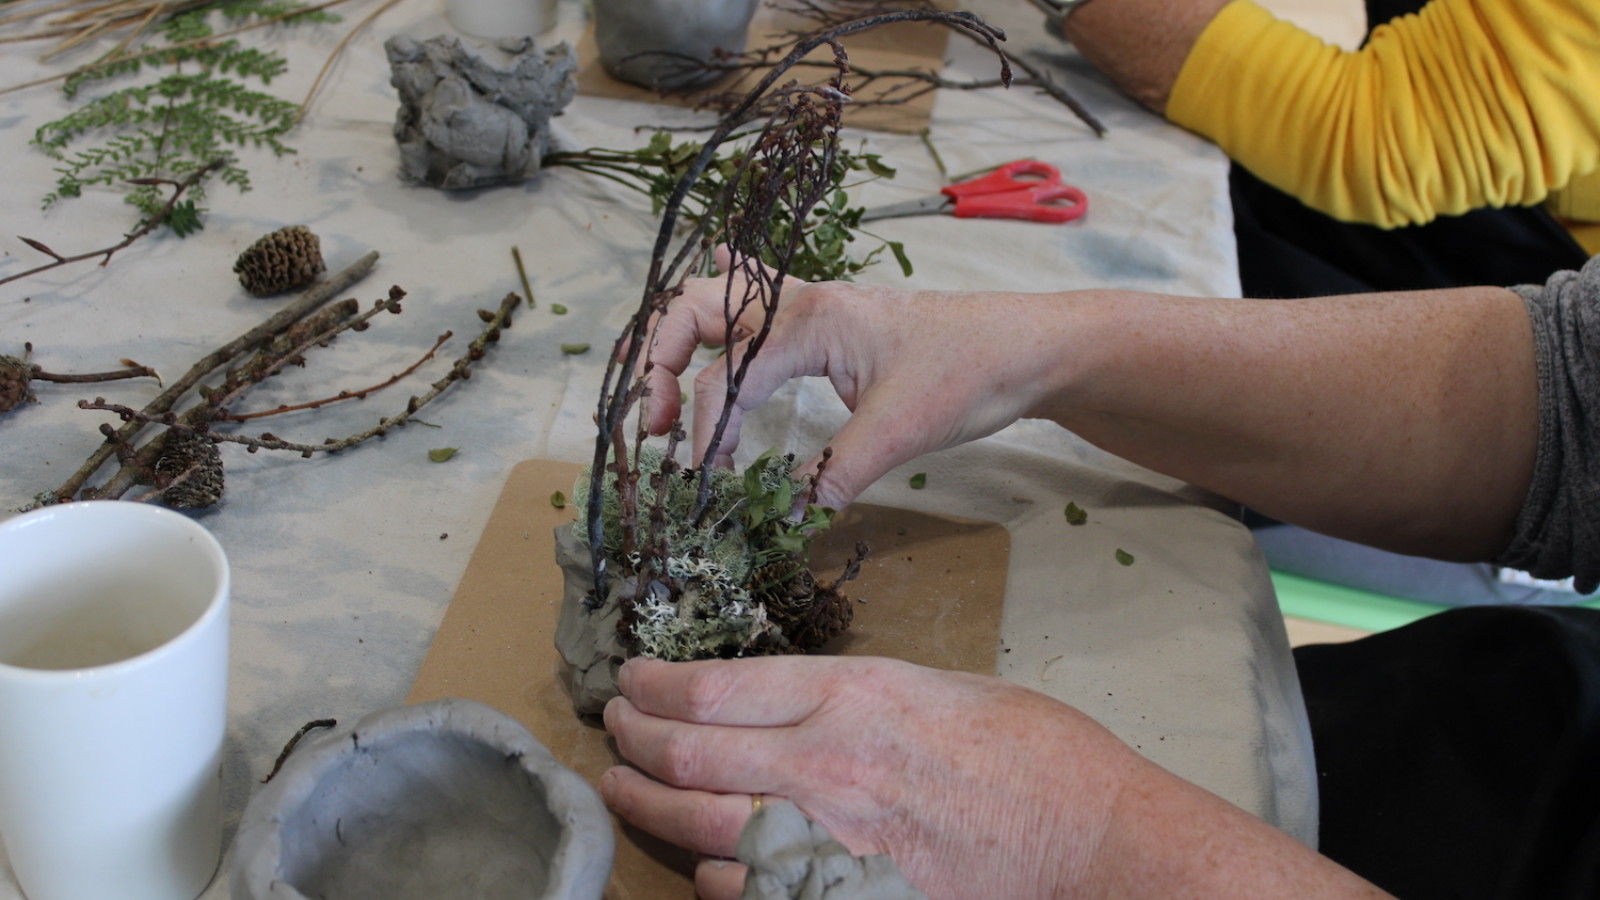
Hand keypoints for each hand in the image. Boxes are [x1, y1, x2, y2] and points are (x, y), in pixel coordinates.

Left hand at [599, 654, 1143, 898]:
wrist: (1095, 845)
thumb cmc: (1039, 757)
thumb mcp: (944, 688)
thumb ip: (860, 695)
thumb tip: (799, 700)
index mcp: (853, 696)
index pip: (716, 688)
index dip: (657, 685)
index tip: (633, 681)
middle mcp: (826, 766)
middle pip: (688, 755)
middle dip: (633, 740)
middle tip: (613, 729)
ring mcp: (828, 843)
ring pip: (697, 828)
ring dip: (646, 806)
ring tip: (621, 788)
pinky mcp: (838, 899)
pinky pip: (742, 892)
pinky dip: (707, 874)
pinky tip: (696, 858)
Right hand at [642, 247, 1070, 509]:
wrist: (1025, 347)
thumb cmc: (970, 373)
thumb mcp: (902, 433)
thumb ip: (837, 472)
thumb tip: (787, 513)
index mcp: (810, 321)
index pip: (728, 376)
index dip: (705, 431)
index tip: (701, 480)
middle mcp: (801, 301)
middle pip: (695, 313)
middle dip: (662, 366)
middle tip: (657, 428)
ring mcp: (813, 304)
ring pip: (718, 300)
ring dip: (679, 341)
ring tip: (665, 395)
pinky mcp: (830, 320)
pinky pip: (760, 295)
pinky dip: (726, 293)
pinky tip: (713, 283)